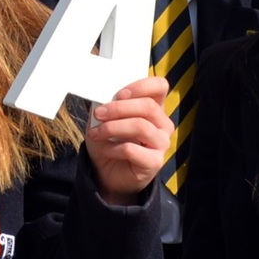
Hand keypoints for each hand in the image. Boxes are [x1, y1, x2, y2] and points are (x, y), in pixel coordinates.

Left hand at [85, 74, 173, 199]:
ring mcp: (162, 143)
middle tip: (98, 114)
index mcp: (154, 108)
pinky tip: (104, 150)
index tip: (119, 94)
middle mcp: (163, 124)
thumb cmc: (108, 141)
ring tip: (96, 133)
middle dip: (119, 108)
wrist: (106, 172)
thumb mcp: (104, 119)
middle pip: (148, 106)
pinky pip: (132, 149)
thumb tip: (102, 95)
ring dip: (112, 128)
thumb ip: (107, 104)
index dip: (141, 86)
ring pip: (140, 126)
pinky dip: (112, 148)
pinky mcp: (155, 162)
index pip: (160, 87)